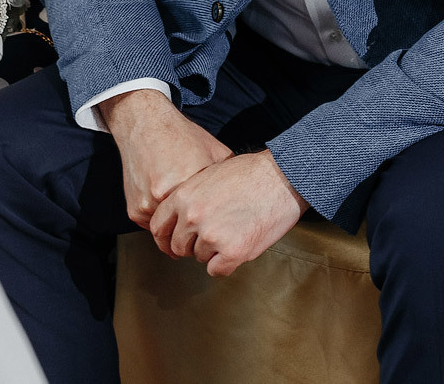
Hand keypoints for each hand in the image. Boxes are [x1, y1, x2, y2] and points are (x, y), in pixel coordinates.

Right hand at [101, 88, 231, 228]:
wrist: (146, 127)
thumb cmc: (181, 137)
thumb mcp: (215, 152)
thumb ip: (228, 177)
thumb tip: (247, 194)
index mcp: (188, 182)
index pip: (208, 218)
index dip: (216, 224)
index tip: (221, 227)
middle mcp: (165, 195)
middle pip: (189, 228)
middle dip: (198, 229)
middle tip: (206, 228)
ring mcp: (148, 204)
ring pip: (171, 230)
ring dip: (178, 225)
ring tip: (186, 212)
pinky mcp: (135, 210)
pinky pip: (154, 225)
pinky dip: (163, 219)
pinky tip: (169, 203)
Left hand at [150, 150, 308, 276]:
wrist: (284, 176)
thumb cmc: (253, 172)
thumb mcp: (211, 174)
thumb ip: (191, 197)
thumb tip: (182, 218)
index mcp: (184, 196)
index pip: (159, 228)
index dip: (166, 238)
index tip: (173, 243)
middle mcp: (193, 217)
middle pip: (179, 247)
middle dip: (193, 245)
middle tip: (214, 236)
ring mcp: (212, 236)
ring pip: (200, 258)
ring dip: (215, 251)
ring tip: (235, 230)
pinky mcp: (233, 251)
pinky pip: (218, 270)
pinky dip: (227, 263)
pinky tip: (240, 245)